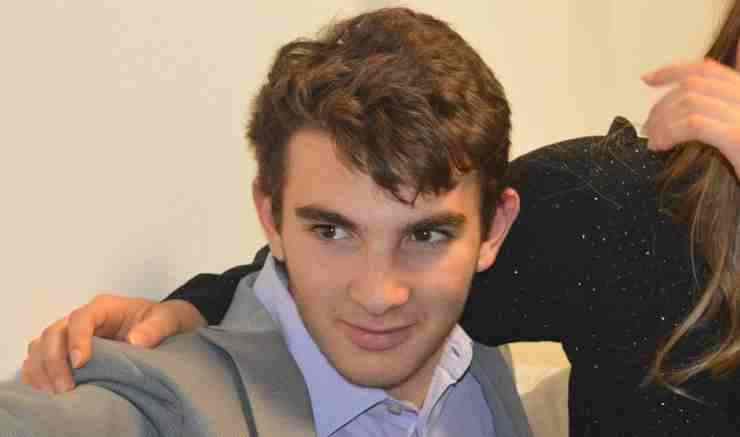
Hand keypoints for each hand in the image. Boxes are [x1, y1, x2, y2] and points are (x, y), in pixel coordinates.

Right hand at [21, 295, 205, 393]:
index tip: (81, 363)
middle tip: (66, 388)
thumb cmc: (165, 320)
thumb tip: (135, 341)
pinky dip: (37, 374)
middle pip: (54, 333)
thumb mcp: (169, 319)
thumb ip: (156, 327)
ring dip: (42, 369)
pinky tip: (45, 391)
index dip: (76, 339)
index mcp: (105, 307)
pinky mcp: (68, 353)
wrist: (167, 327)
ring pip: (41, 346)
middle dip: (54, 360)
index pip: (81, 318)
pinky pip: (41, 360)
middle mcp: (84, 320)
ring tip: (55, 393)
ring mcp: (73, 336)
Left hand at [643, 42, 739, 178]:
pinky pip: (694, 123)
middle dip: (662, 104)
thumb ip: (713, 115)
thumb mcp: (732, 135)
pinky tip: (662, 145)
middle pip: (693, 85)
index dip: (673, 70)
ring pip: (690, 101)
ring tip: (654, 142)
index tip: (647, 79)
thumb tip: (675, 109)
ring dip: (662, 120)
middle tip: (648, 128)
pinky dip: (670, 131)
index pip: (708, 70)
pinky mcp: (739, 136)